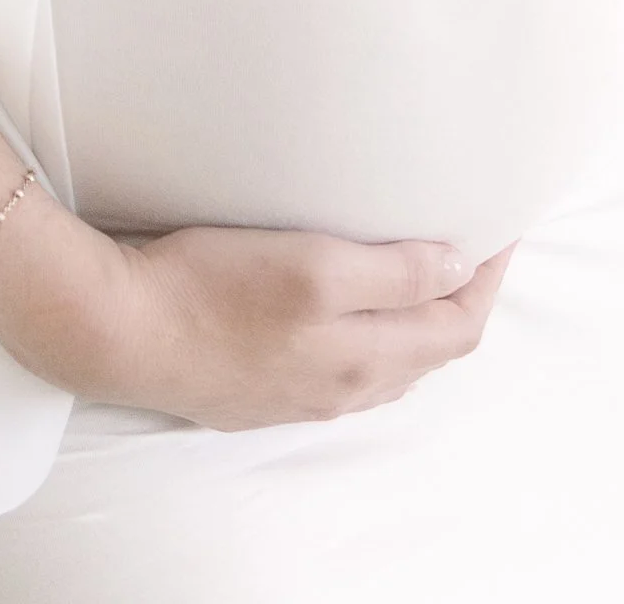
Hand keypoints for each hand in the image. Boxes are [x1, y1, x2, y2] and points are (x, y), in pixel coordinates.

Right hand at [0, 172, 516, 427]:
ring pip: (394, 365)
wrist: (122, 331)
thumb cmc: (211, 289)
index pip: (458, 326)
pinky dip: (379, 337)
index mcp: (364, 357)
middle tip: (475, 242)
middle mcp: (344, 388)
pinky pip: (351, 372)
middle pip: (433, 350)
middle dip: (464, 298)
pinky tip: (361, 310)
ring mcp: (306, 396)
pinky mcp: (270, 391)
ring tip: (431, 269)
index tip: (501, 228)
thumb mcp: (315, 266)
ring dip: (424, 320)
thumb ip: (393, 275)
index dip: (488, 277)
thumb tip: (457, 268)